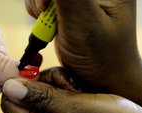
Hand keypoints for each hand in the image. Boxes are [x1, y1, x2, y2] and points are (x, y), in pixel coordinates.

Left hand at [1, 77, 141, 112]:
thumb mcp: (82, 110)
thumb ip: (44, 100)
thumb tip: (9, 87)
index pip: (11, 105)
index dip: (18, 83)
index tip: (35, 70)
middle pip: (27, 96)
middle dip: (45, 82)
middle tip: (70, 84)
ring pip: (42, 93)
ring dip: (59, 84)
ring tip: (80, 89)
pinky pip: (56, 96)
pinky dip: (67, 89)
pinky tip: (83, 92)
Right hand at [25, 1, 141, 106]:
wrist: (102, 76)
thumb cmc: (101, 55)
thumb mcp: (84, 24)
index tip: (46, 6)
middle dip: (43, 1)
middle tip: (51, 19)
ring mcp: (78, 0)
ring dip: (40, 9)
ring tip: (55, 29)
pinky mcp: (67, 8)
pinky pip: (42, 2)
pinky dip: (40, 15)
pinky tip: (53, 28)